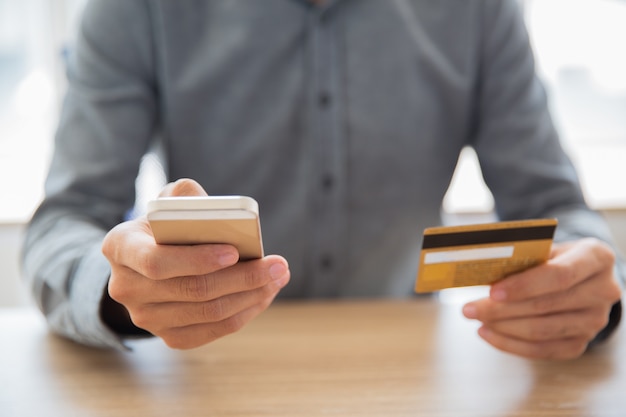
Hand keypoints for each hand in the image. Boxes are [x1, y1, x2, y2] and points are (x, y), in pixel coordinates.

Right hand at [101, 178, 289, 348]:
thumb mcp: (167, 203)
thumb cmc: (165, 226)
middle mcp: (126, 288)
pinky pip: (213, 330)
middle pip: (192, 290)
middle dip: (242, 278)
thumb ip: (184, 196)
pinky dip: (244, 313)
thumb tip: (211, 208)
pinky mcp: (169, 335)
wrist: (149, 260)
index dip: (196, 260)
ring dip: (251, 296)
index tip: (234, 251)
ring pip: (208, 313)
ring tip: (278, 278)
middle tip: (277, 265)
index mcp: (120, 248)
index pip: (157, 262)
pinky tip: (264, 295)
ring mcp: (145, 318)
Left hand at [462, 238, 621, 359]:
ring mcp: (595, 321)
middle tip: (469, 309)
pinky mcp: (581, 342)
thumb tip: (482, 270)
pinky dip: (510, 344)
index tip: (492, 291)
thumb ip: (521, 256)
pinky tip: (488, 333)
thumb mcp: (544, 247)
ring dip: (502, 327)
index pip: (559, 275)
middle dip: (501, 309)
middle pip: (545, 305)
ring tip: (476, 318)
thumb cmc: (554, 257)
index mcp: (596, 257)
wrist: (579, 276)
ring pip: (542, 331)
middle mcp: (603, 291)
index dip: (524, 285)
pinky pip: (542, 350)